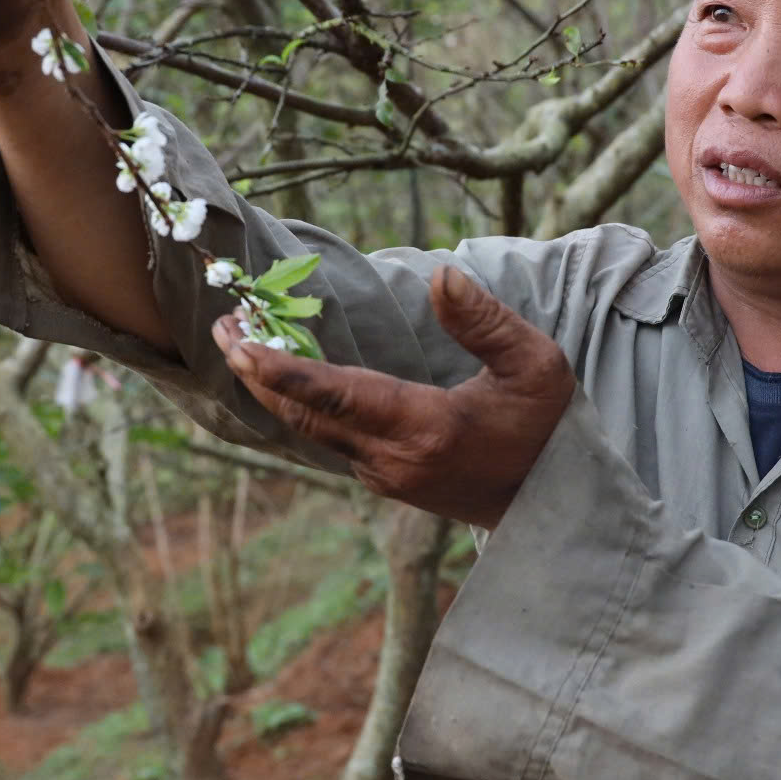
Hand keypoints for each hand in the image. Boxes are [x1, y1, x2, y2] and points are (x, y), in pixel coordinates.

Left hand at [214, 267, 575, 529]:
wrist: (556, 504)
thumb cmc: (548, 427)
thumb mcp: (535, 364)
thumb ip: (485, 321)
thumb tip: (440, 276)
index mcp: (426, 428)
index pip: (338, 397)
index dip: (284, 370)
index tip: (241, 342)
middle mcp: (393, 460)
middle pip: (306, 416)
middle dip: (257, 373)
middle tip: (224, 326)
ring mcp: (384, 476)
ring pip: (311, 431)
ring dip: (272, 388)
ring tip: (239, 340)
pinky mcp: (384, 480)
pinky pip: (328, 439)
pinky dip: (299, 404)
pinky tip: (281, 373)